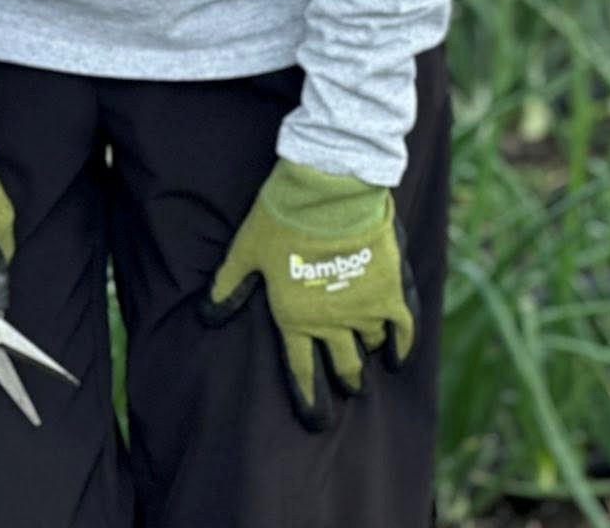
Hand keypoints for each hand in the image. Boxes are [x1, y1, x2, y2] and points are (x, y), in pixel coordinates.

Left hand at [196, 155, 418, 430]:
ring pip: (371, 345)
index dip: (309, 399)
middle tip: (350, 386)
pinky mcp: (391, 289)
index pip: (302, 373)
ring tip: (369, 353)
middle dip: (346, 379)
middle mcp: (332, 323)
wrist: (328, 189)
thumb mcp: (246, 251)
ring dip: (369, 351)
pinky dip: (403, 345)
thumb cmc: (281, 217)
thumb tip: (206, 316)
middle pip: (343, 366)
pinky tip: (399, 354)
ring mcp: (365, 308)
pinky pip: (403, 329)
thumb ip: (227, 285)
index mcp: (295, 318)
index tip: (317, 420)